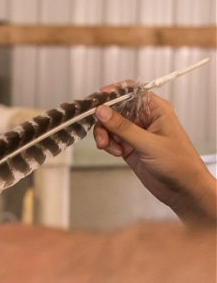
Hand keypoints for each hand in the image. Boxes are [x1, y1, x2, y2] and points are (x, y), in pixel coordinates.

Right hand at [94, 91, 215, 221]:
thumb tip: (102, 110)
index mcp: (156, 110)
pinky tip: (116, 153)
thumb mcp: (149, 144)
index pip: (130, 92)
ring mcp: (136, 133)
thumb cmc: (179, 164)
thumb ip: (123, 127)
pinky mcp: (130, 147)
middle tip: (101, 132)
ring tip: (107, 146)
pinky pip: (112, 139)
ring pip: (110, 125)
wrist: (184, 190)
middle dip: (104, 120)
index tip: (97, 100)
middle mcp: (145, 118)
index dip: (113, 93)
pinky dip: (108, 145)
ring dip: (104, 134)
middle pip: (115, 108)